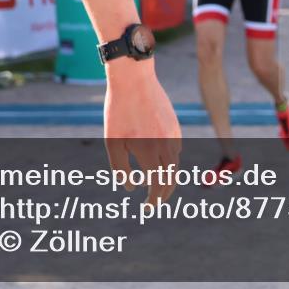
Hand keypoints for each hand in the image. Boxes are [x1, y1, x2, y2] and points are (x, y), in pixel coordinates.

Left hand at [103, 58, 181, 204]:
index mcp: (150, 153)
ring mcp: (174, 135)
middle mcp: (167, 146)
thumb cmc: (118, 111)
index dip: (153, 200)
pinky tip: (160, 159)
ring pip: (175, 164)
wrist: (134, 79)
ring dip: (167, 177)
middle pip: (171, 179)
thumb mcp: (112, 143)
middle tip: (154, 203)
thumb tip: (131, 187)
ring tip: (156, 183)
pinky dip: (170, 160)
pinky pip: (176, 149)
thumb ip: (120, 169)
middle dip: (164, 194)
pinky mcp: (175, 125)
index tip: (147, 209)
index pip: (157, 186)